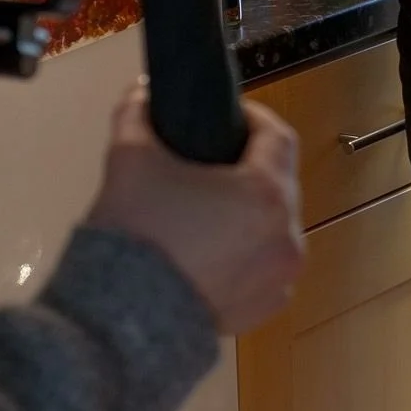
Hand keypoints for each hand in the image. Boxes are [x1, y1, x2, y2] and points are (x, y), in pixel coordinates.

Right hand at [84, 88, 303, 334]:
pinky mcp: (263, 311)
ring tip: (205, 212)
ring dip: (248, 213)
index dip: (251, 118)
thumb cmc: (138, 228)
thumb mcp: (129, 156)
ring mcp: (280, 279)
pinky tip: (208, 254)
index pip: (277, 136)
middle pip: (277, 183)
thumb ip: (137, 112)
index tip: (222, 116)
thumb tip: (142, 91)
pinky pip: (264, 269)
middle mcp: (287, 235)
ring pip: (272, 228)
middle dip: (247, 167)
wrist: (123, 320)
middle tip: (205, 163)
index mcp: (266, 192)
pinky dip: (245, 255)